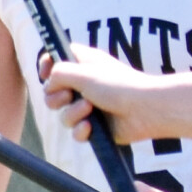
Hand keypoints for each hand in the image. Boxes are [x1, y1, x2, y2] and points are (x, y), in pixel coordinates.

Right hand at [41, 45, 162, 141]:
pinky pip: (76, 132)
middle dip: (55, 96)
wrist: (145, 110)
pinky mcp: (96, 127)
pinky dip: (81, 130)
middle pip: (52, 91)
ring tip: (89, 109)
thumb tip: (48, 84)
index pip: (56, 60)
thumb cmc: (118, 85)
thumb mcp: (83, 72)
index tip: (45, 72)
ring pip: (63, 114)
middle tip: (69, 95)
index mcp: (83, 64)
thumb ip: (58, 73)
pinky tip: (91, 128)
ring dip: (72, 113)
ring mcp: (90, 106)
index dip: (47, 65)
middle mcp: (85, 84)